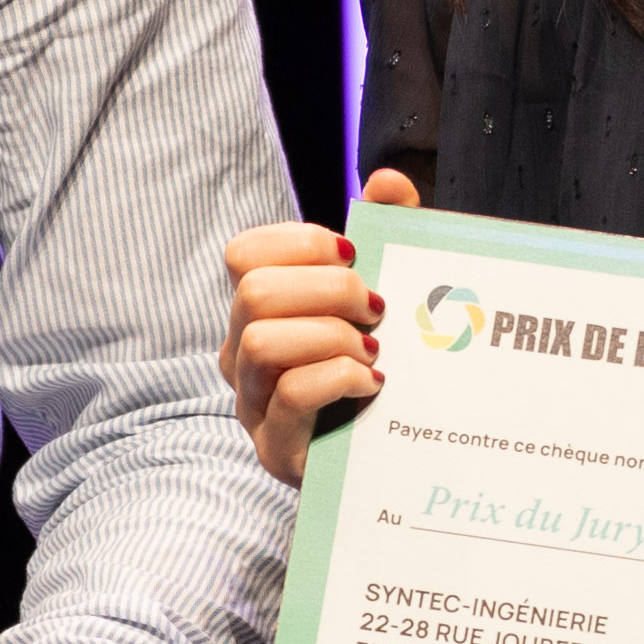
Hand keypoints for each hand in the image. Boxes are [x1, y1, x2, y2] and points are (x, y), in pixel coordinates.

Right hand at [223, 170, 416, 482]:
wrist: (399, 460)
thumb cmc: (389, 370)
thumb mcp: (395, 296)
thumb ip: (392, 235)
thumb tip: (387, 182)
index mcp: (263, 312)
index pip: (244, 254)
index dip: (299, 243)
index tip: (354, 256)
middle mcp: (244, 354)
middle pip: (254, 293)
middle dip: (327, 291)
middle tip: (376, 310)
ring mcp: (253, 404)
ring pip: (262, 342)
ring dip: (331, 337)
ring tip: (374, 352)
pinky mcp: (274, 449)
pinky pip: (289, 395)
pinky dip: (338, 378)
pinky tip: (374, 384)